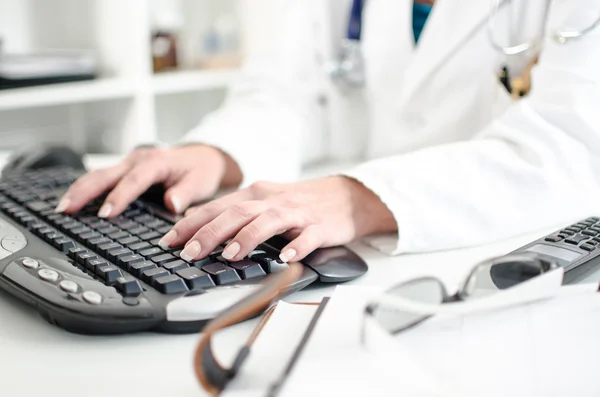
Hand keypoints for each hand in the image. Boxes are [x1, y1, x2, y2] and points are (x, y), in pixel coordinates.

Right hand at [56, 145, 242, 216]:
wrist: (203, 156)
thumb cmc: (201, 170)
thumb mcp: (201, 182)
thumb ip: (186, 193)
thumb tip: (172, 204)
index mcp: (157, 162)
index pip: (134, 180)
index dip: (119, 196)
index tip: (105, 213)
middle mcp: (139, 159)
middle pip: (106, 174)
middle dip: (85, 191)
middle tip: (66, 209)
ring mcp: (130, 162)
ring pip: (99, 174)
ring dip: (80, 189)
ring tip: (62, 207)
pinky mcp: (125, 168)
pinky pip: (103, 177)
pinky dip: (86, 187)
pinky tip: (74, 200)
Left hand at [158, 176, 396, 262]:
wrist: (345, 196)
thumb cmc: (300, 203)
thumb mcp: (265, 201)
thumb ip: (235, 211)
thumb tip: (198, 223)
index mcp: (256, 194)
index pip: (217, 207)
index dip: (191, 223)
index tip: (168, 241)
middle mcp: (273, 200)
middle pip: (237, 213)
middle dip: (210, 232)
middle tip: (189, 253)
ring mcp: (297, 213)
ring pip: (268, 221)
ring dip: (247, 237)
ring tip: (229, 256)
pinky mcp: (320, 226)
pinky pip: (308, 237)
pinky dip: (297, 246)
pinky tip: (286, 258)